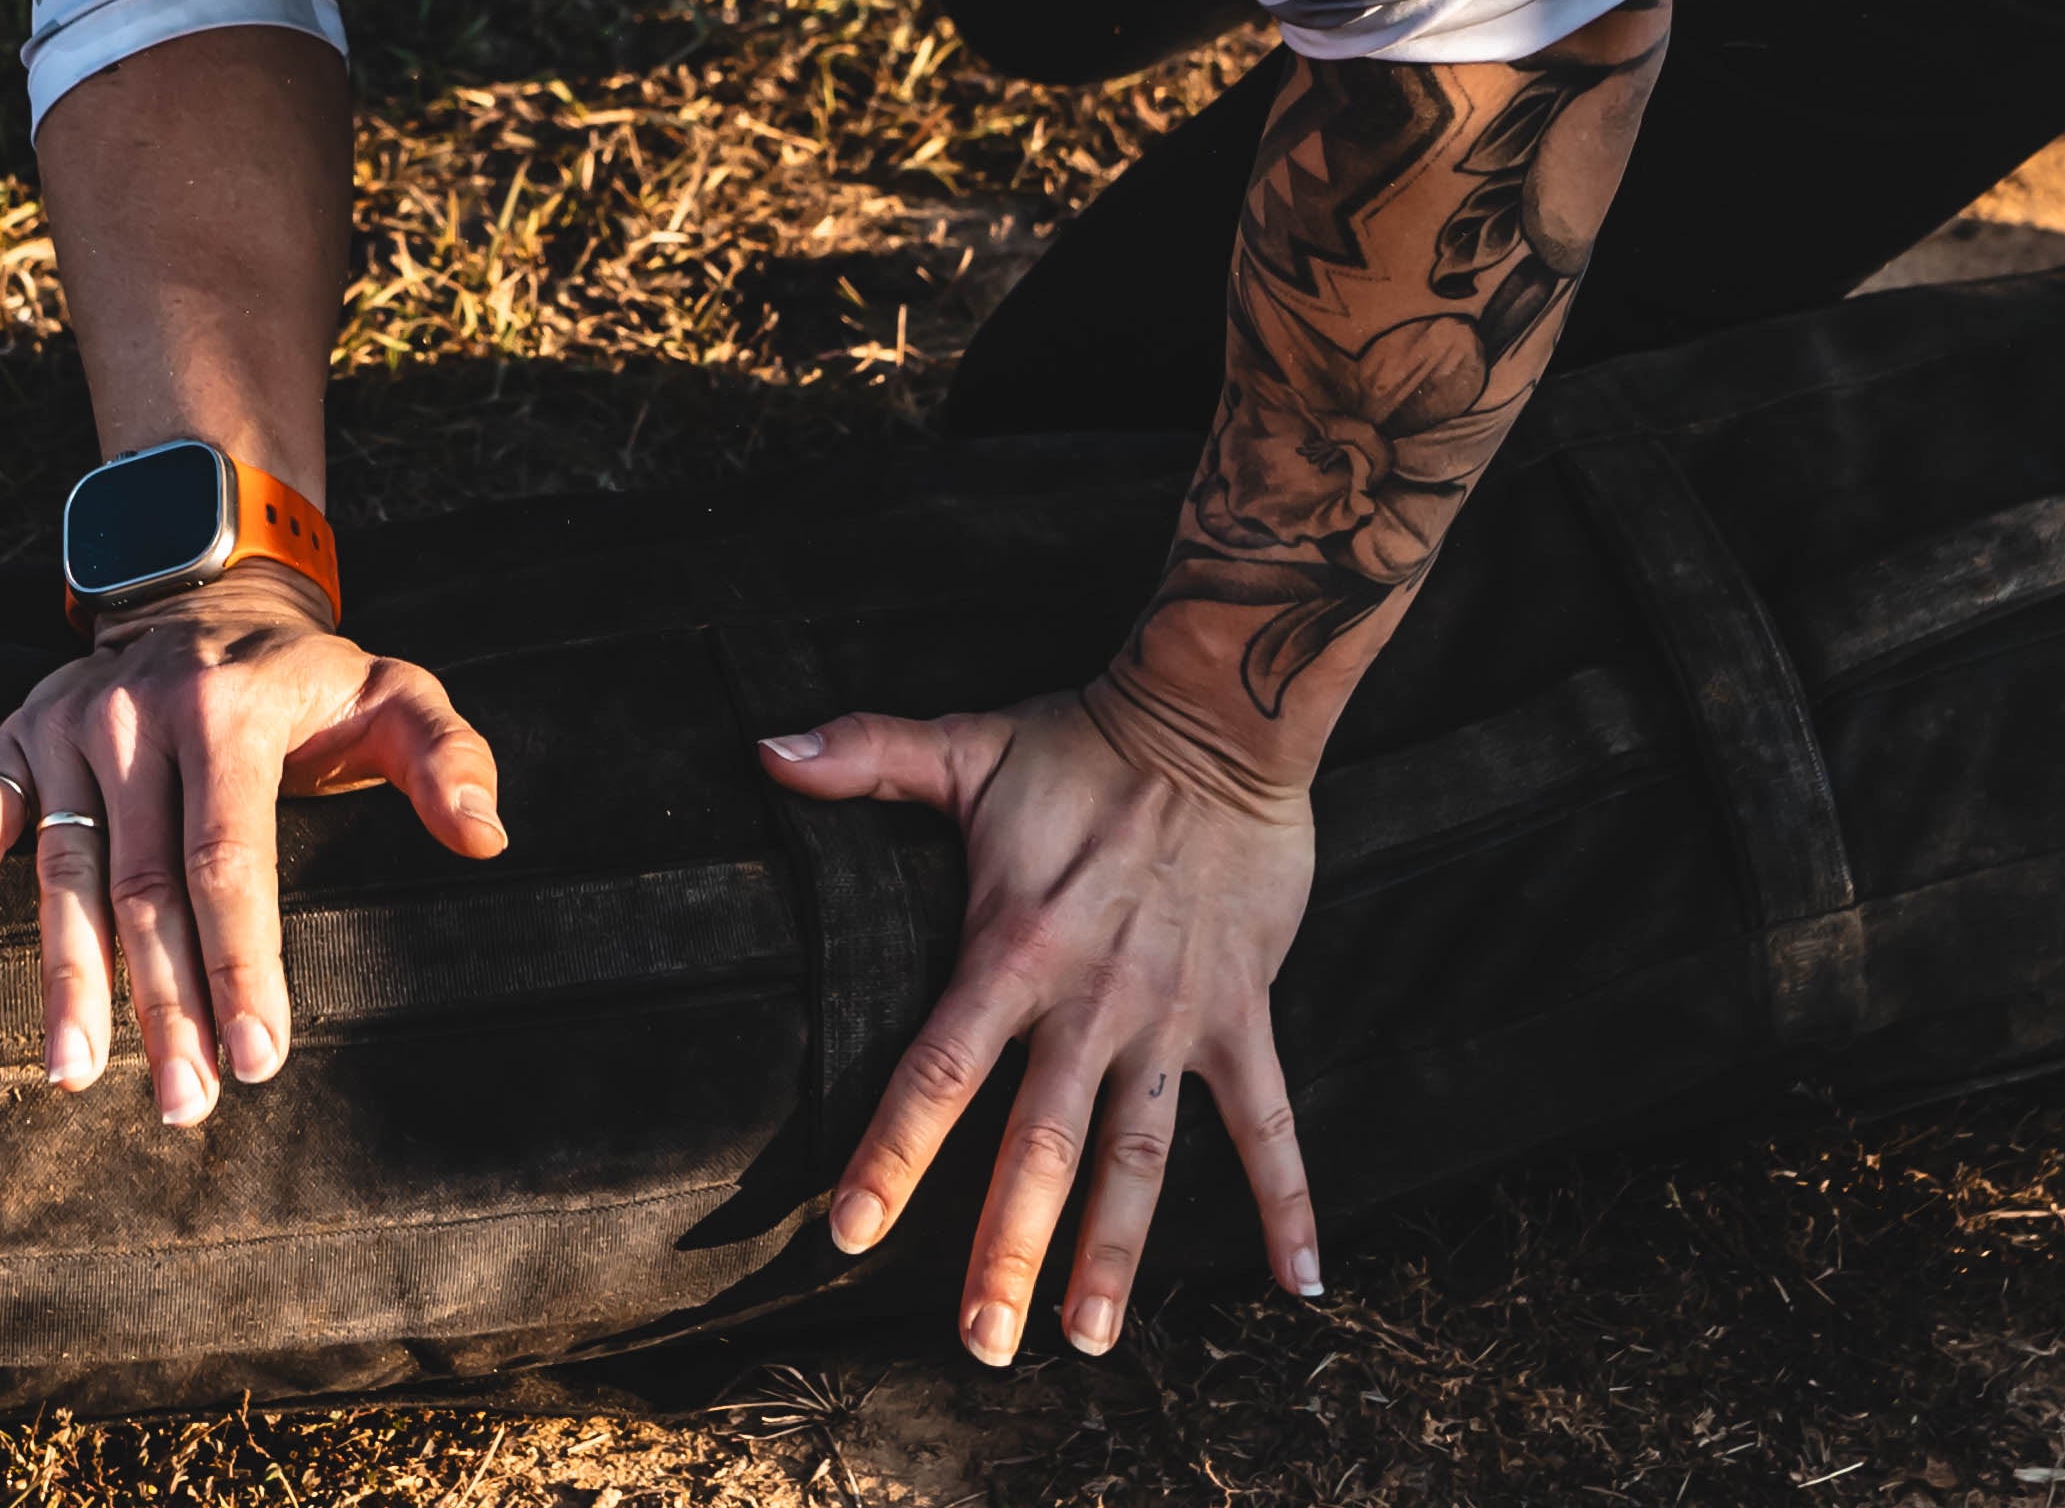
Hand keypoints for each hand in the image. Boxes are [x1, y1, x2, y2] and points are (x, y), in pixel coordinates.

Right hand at [0, 569, 502, 1123]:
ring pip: (64, 873)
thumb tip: (486, 838)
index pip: (229, 859)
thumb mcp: (393, 693)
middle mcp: (137, 716)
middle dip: (165, 1003)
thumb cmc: (307, 680)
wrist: (203, 596)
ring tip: (76, 1076)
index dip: (241, 964)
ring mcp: (67, 727)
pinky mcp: (14, 739)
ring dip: (68, 981)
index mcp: (230, 710)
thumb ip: (447, 757)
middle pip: (145, 885)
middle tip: (184, 1104)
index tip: (257, 1060)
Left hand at [759, 686, 1322, 1363]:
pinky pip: (1271, 1123)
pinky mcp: (1245, 1013)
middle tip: (981, 1345)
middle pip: (1041, 1144)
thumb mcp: (966, 747)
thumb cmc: (1081, 742)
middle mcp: (1091, 1000)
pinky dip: (1290, 1201)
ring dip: (1117, 1252)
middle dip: (1007, 1248)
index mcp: (1013, 948)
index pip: (938, 1067)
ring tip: (1090, 1340)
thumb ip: (864, 756)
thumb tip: (764, 751)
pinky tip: (1300, 1283)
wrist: (1219, 719)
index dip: (892, 1152)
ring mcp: (1174, 1016)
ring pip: (1142, 1156)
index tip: (851, 1233)